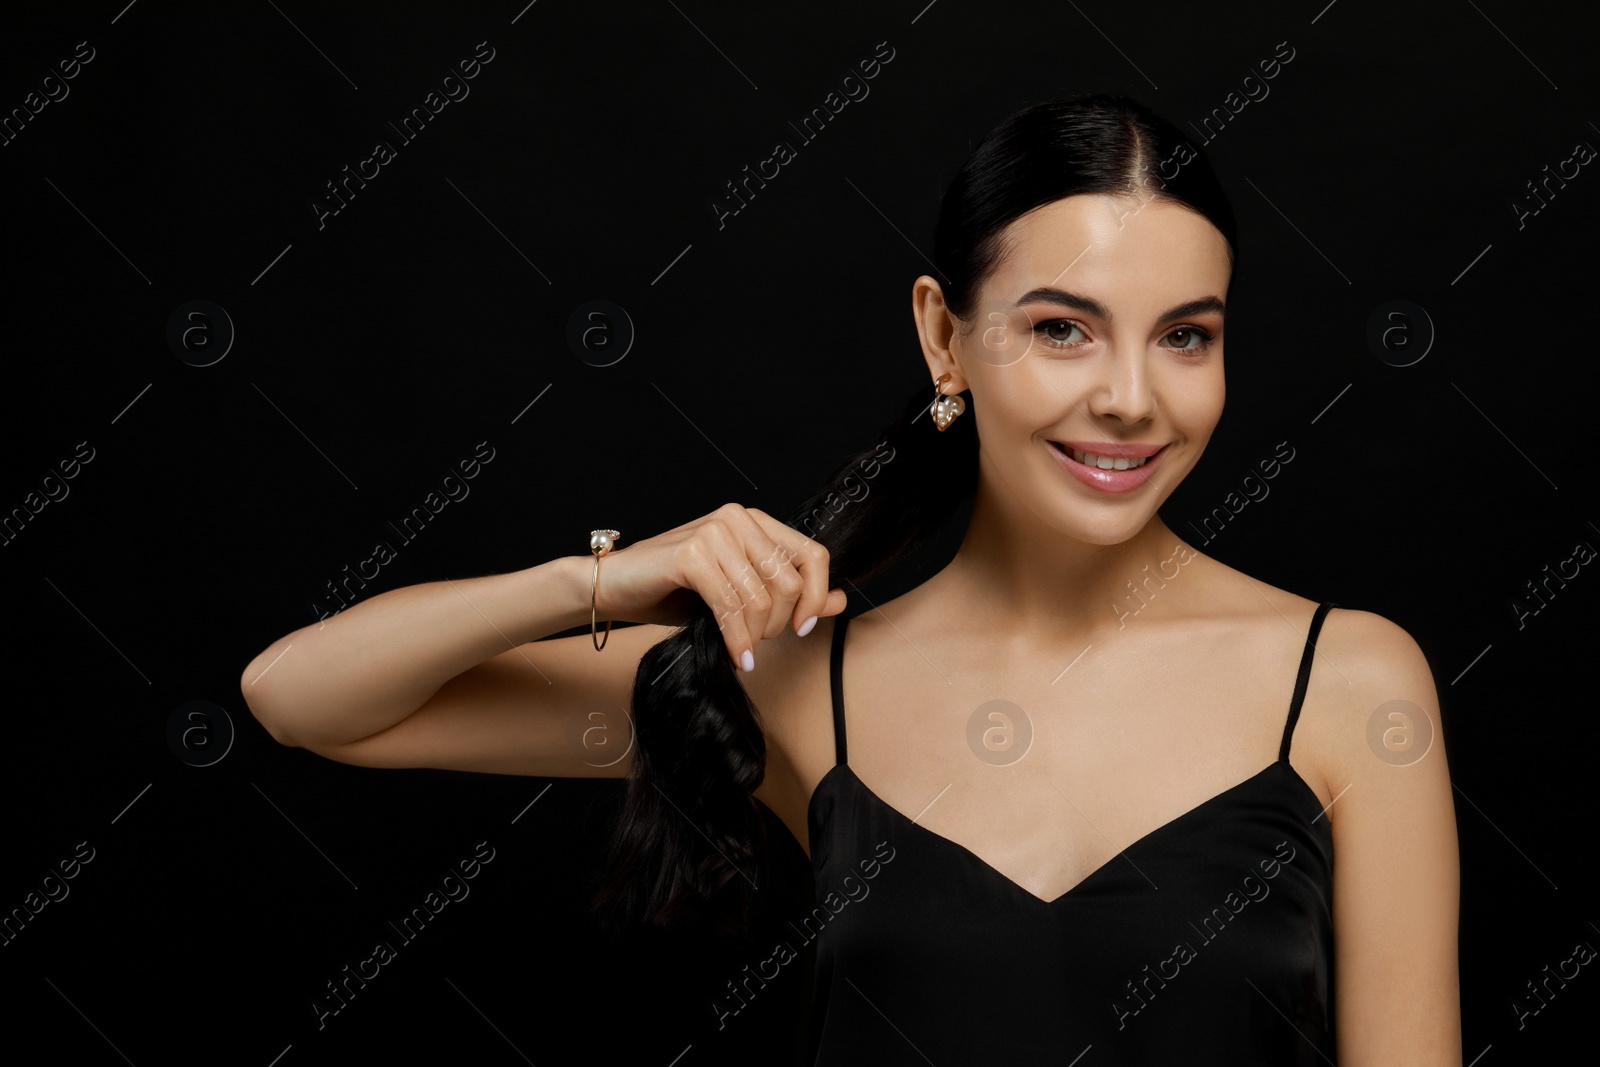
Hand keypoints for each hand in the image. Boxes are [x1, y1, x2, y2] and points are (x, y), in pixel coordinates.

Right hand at [589, 504, 846, 669]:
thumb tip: (840, 601)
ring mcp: (714, 532)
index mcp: (754, 521)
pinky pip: (731, 606)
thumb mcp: (739, 595)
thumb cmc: (674, 591)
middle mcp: (737, 518)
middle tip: (757, 643)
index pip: (813, 555)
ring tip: (742, 650)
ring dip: (756, 635)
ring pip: (762, 597)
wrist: (614, 588)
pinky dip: (737, 638)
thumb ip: (789, 595)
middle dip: (778, 623)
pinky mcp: (691, 554)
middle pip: (789, 581)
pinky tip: (735, 656)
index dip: (816, 597)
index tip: (801, 628)